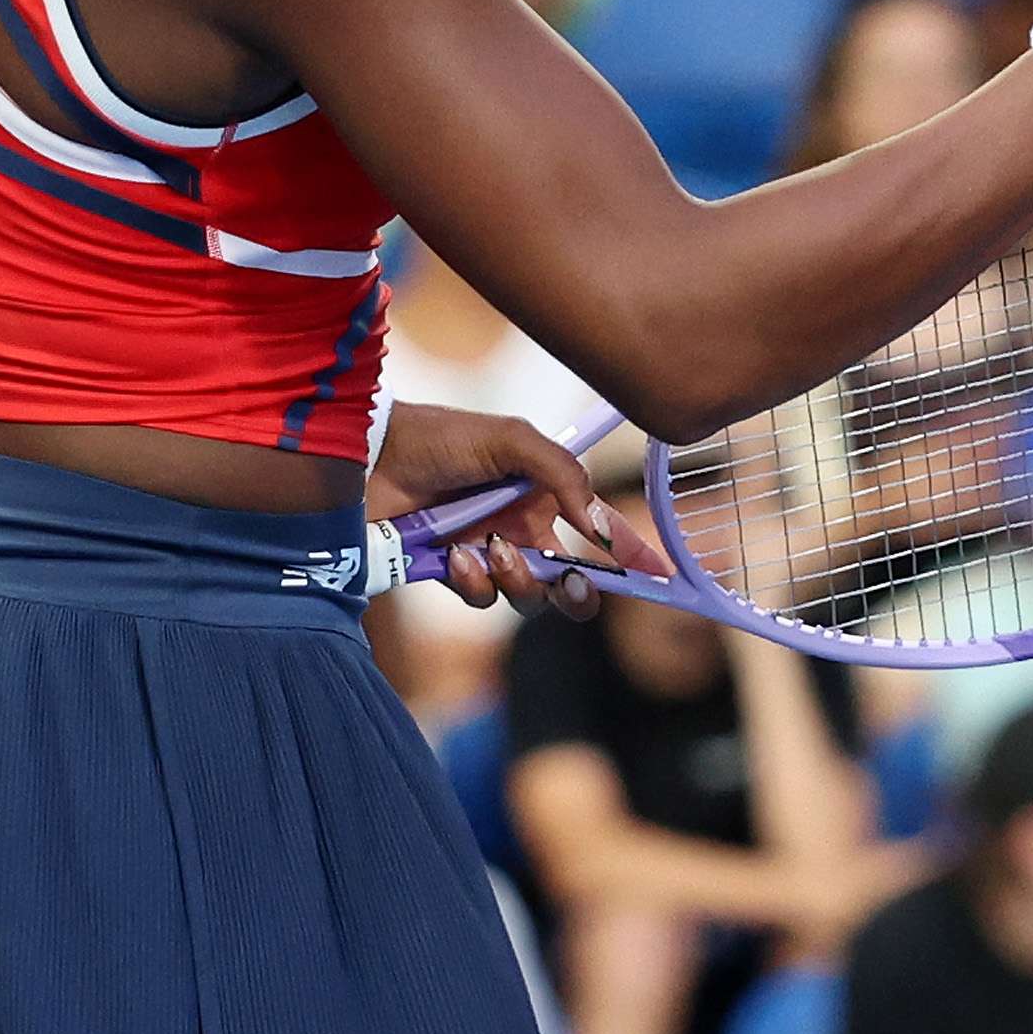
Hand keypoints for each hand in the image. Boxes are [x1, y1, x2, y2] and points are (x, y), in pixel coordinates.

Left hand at [366, 404, 655, 617]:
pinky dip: (475, 581)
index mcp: (544, 496)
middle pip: (570, 580)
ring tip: (492, 549)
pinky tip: (457, 555)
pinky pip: (480, 596)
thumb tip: (599, 527)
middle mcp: (520, 527)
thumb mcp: (514, 440)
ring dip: (519, 580)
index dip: (633, 553)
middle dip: (580, 592)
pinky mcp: (449, 572)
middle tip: (574, 584)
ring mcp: (485, 552)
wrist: (370, 455)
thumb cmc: (442, 437)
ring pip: (527, 595)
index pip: (599, 529)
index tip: (662, 576)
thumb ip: (564, 476)